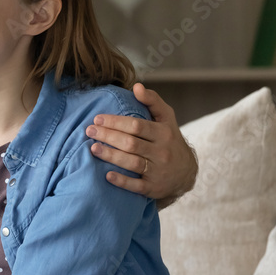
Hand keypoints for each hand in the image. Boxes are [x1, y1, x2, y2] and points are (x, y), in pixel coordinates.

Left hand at [86, 83, 196, 207]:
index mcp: (164, 133)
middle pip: (131, 143)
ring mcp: (158, 171)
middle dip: (108, 136)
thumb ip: (152, 101)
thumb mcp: (167, 119)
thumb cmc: (169, 140)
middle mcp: (162, 152)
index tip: (97, 119)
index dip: (116, 122)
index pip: (137, 126)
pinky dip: (122, 181)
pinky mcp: (153, 188)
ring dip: (111, 155)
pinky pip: (136, 185)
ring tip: (92, 148)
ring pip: (132, 163)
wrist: (186, 172)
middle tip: (89, 131)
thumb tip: (136, 86)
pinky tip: (107, 175)